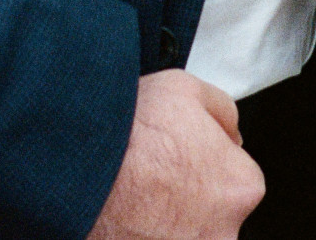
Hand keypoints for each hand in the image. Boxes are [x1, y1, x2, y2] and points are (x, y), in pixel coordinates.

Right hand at [86, 71, 266, 239]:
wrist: (73, 171)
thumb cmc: (128, 132)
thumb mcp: (186, 89)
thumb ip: (223, 112)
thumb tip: (231, 134)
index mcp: (242, 188)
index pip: (234, 178)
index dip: (201, 163)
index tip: (174, 159)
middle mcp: (222, 234)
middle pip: (209, 215)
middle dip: (183, 201)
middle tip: (149, 181)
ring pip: (177, 235)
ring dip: (159, 223)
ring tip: (130, 202)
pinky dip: (137, 234)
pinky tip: (119, 219)